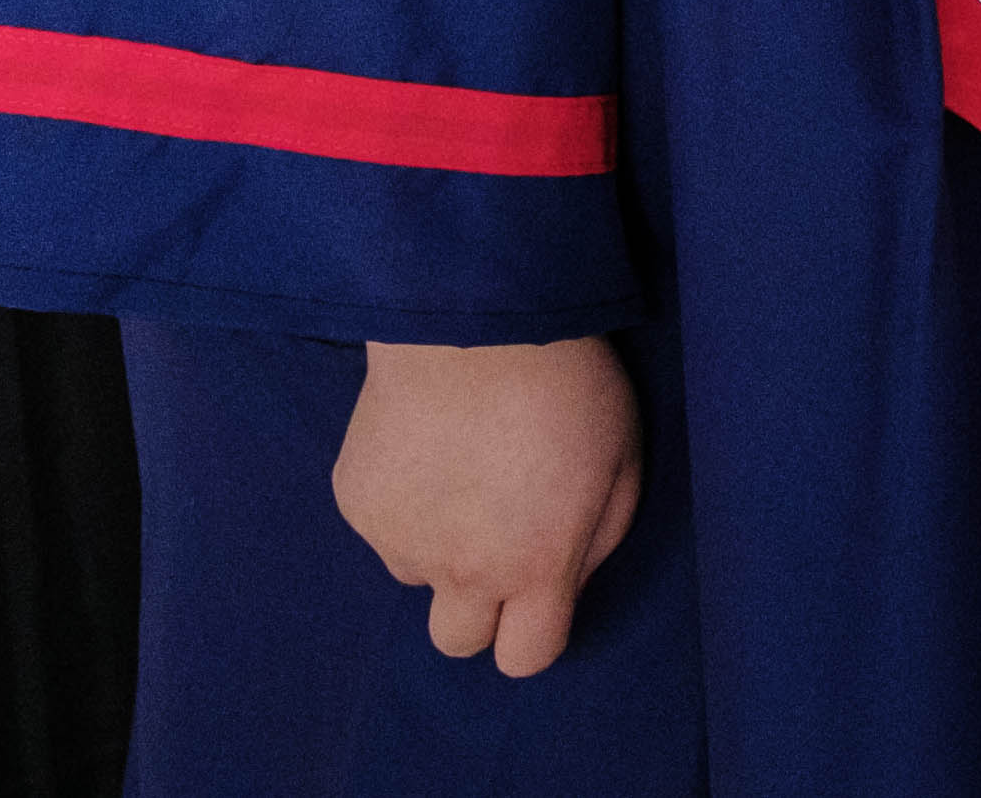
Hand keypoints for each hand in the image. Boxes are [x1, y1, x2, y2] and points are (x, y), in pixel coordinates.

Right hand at [332, 336, 642, 674]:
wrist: (474, 320)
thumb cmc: (567, 382)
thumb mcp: (623, 459)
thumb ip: (598, 536)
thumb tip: (565, 576)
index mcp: (533, 568)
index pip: (526, 659)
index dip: (533, 634)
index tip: (538, 600)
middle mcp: (459, 570)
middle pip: (457, 641)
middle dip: (477, 608)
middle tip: (494, 540)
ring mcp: (398, 539)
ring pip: (416, 571)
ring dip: (438, 541)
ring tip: (463, 463)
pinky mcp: (356, 502)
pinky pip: (382, 521)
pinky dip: (402, 494)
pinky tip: (427, 437)